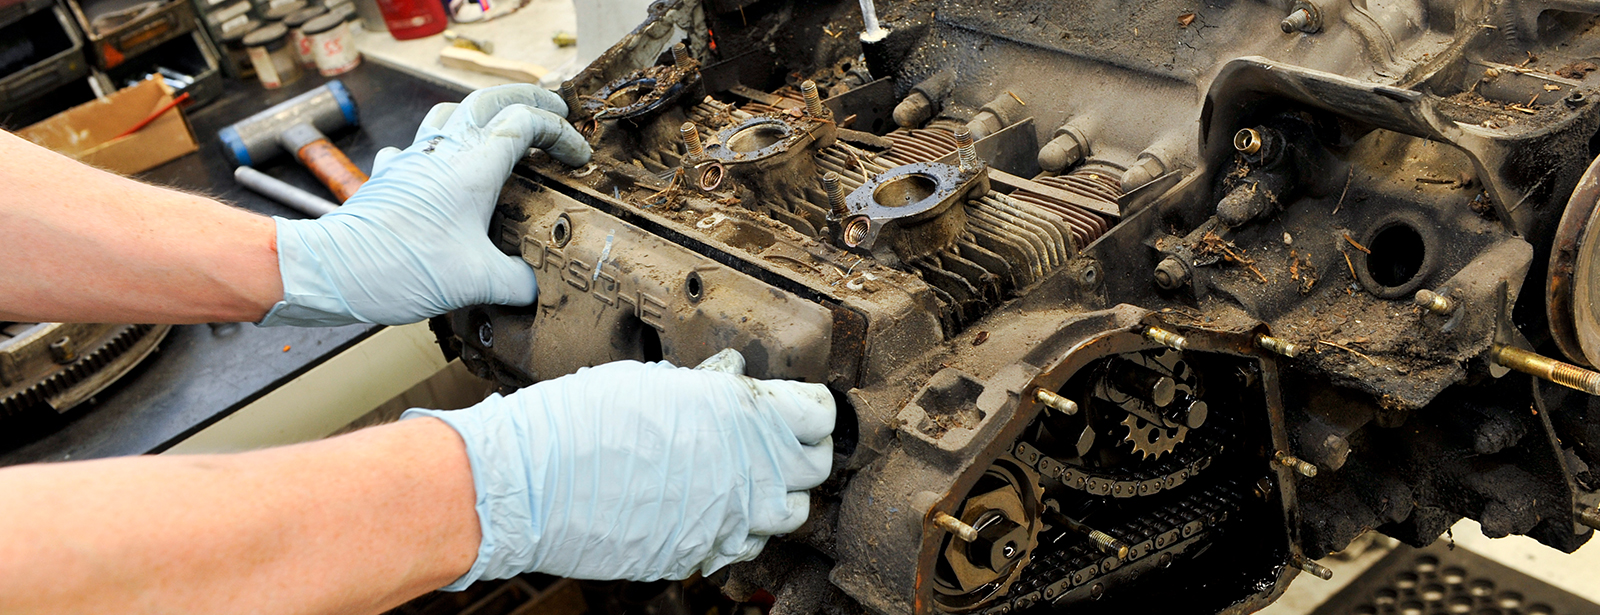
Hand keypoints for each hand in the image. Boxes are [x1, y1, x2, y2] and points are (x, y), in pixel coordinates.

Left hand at [261, 84, 590, 326]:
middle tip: (553, 110)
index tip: (578, 157)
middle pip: (489, 99)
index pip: (525, 125)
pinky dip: (436, 146)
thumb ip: (517, 282)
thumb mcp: (476, 283)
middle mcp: (443, 153)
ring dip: (479, 111)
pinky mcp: (388, 175)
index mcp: (472, 168)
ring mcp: (411, 159)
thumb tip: (534, 286)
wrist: (332, 271)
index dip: (560, 134)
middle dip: (527, 98)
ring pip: (449, 111)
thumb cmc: (402, 268)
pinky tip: (437, 167)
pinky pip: (415, 146)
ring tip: (499, 127)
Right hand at [403, 349, 835, 587]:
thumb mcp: (653, 381)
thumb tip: (729, 373)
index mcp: (745, 414)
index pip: (821, 413)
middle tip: (773, 441)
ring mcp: (729, 520)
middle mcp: (750, 471)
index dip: (808, 408)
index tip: (792, 406)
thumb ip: (706, 385)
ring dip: (776, 495)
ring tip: (745, 477)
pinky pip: (743, 546)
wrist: (534, 483)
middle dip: (800, 452)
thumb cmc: (583, 419)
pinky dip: (738, 529)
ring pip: (790, 515)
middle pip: (816, 468)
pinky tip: (711, 508)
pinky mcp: (700, 554)